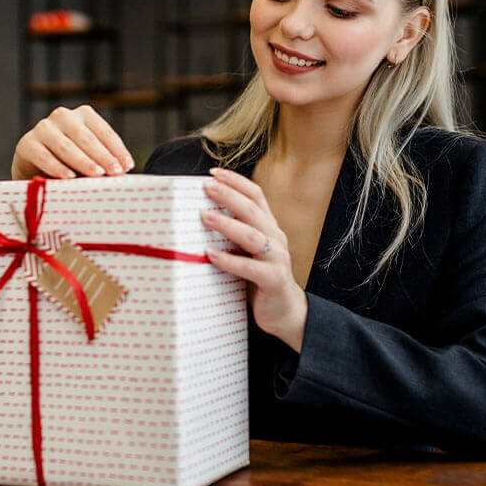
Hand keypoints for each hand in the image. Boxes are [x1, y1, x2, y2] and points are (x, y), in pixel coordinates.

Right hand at [11, 105, 134, 179]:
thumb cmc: (69, 163)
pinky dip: (56, 167)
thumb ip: (103, 162)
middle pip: (86, 137)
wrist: (33, 169)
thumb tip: (124, 174)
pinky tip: (68, 177)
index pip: (103, 131)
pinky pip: (43, 155)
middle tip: (115, 172)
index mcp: (83, 115)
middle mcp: (63, 116)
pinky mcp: (26, 143)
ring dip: (82, 161)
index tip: (127, 166)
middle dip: (102, 156)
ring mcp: (43, 128)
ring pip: (65, 145)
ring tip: (96, 175)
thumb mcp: (88, 159)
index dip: (117, 149)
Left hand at [200, 167, 307, 351]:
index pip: (256, 196)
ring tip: (204, 216)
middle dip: (228, 195)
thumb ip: (234, 236)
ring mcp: (277, 259)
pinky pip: (250, 268)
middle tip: (206, 186)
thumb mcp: (248, 252)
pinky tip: (210, 254)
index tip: (214, 173)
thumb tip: (200, 217)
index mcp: (269, 228)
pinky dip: (229, 260)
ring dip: (227, 224)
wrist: (285, 312)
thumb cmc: (259, 279)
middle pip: (253, 210)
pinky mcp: (273, 280)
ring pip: (252, 236)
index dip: (236, 182)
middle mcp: (276, 238)